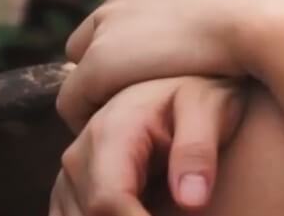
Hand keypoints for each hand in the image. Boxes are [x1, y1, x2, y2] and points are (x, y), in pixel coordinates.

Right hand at [50, 76, 248, 215]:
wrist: (183, 80)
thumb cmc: (202, 94)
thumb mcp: (211, 108)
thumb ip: (198, 150)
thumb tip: (191, 201)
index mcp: (111, 133)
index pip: (107, 201)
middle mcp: (80, 154)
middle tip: (173, 215)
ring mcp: (71, 173)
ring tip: (163, 211)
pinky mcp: (73, 188)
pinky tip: (140, 212)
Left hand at [58, 0, 283, 129]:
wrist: (263, 12)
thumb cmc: (271, 12)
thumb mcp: (246, 2)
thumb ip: (232, 10)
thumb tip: (257, 18)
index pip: (117, 22)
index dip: (129, 53)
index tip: (149, 81)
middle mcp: (121, 4)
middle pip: (86, 45)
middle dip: (105, 73)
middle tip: (133, 106)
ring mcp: (107, 33)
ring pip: (79, 75)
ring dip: (97, 99)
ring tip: (127, 127)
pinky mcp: (99, 65)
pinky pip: (74, 102)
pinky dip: (88, 119)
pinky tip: (121, 135)